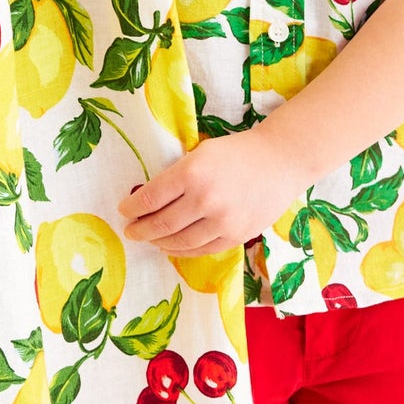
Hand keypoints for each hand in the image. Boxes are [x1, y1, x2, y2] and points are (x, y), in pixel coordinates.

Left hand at [117, 131, 302, 256]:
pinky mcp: (236, 236)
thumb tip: (148, 199)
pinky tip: (171, 246)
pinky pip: (201, 250)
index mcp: (191, 173)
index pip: (150, 198)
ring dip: (158, 242)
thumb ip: (176, 176)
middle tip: (130, 230)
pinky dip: (181, 251)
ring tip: (149, 239)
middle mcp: (205, 200)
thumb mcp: (200, 153)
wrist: (279, 162)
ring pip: (179, 241)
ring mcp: (222, 222)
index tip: (123, 209)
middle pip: (161, 224)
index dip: (132, 207)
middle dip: (140, 229)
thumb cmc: (235, 152)